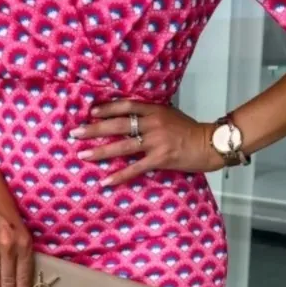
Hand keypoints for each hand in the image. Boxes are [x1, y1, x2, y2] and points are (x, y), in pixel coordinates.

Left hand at [71, 100, 224, 185]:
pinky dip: (120, 174)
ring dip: (100, 151)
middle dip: (94, 129)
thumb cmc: (189, 130)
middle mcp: (153, 123)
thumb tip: (128, 116)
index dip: (107, 108)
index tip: (90, 112)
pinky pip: (136, 167)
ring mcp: (156, 141)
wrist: (210, 144)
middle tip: (75, 133)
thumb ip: (150, 114)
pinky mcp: (161, 158)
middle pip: (118, 125)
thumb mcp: (169, 114)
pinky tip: (106, 180)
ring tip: (83, 155)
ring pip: (122, 146)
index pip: (126, 106)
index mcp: (155, 110)